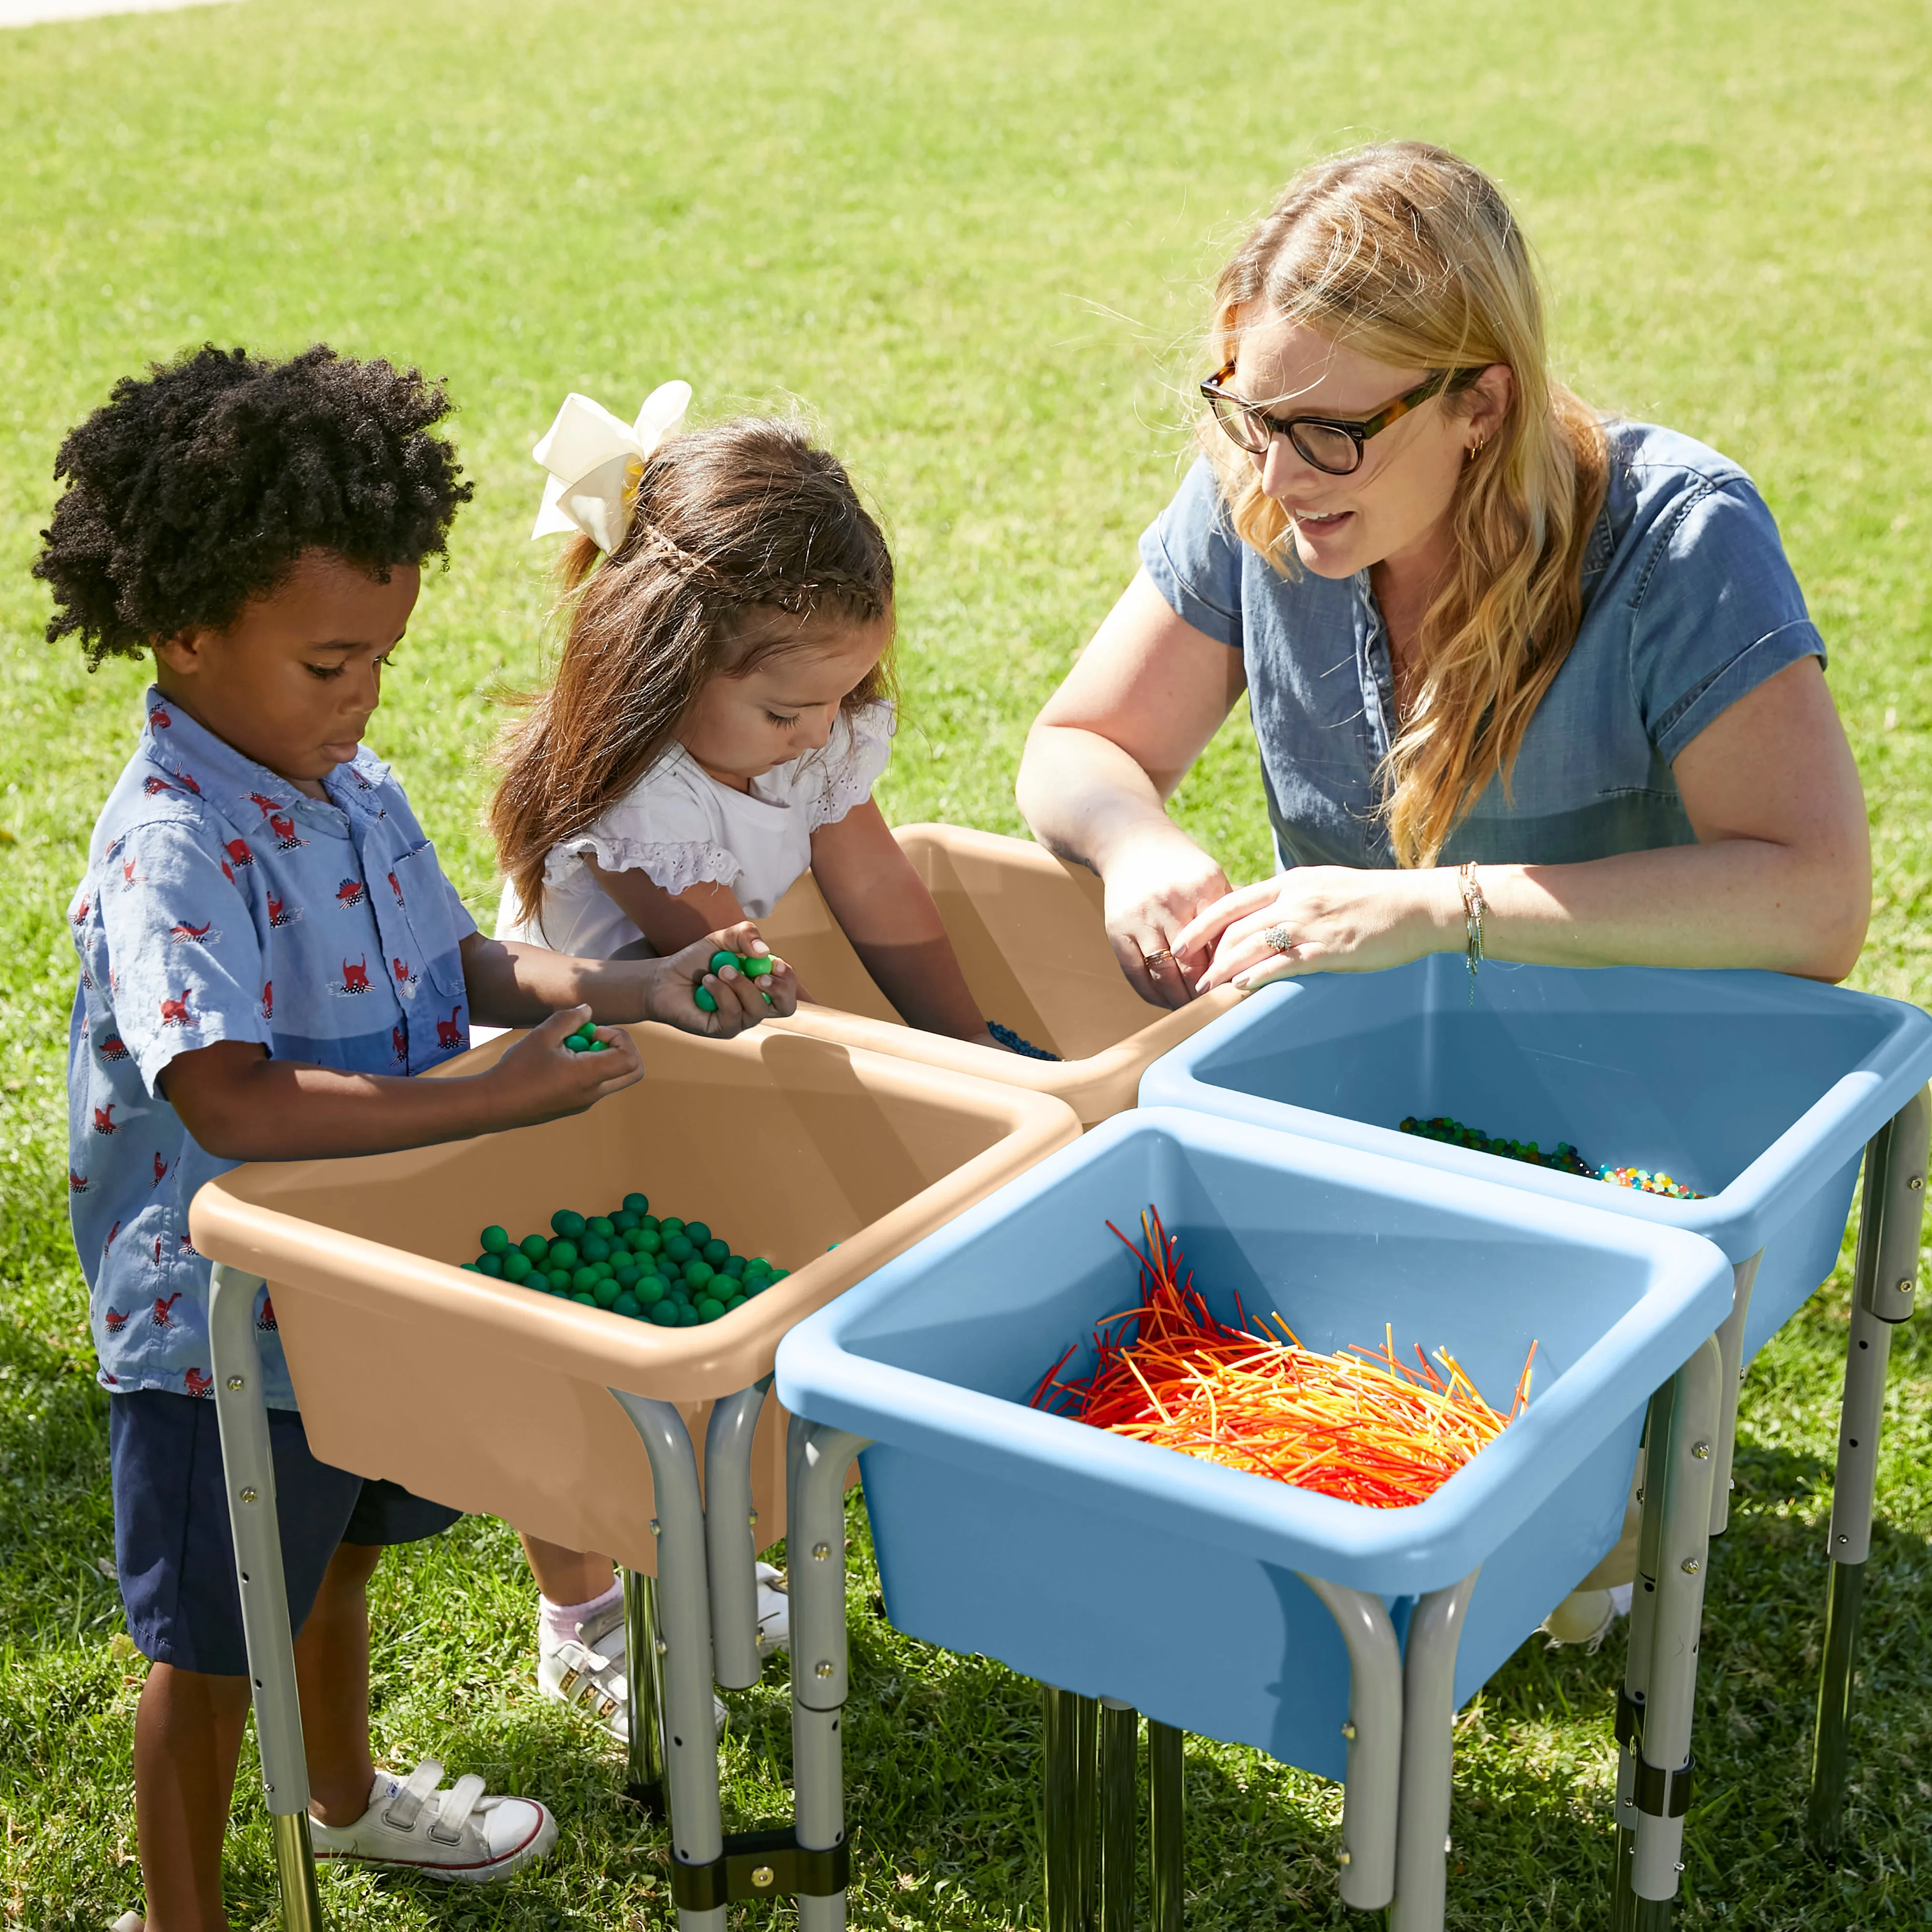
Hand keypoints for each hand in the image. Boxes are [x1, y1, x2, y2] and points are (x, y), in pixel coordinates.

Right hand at [485, 1006, 645, 1124]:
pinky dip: (587, 1067)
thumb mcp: (542, 1035)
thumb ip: (569, 1019)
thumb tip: (588, 1011)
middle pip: (632, 1071)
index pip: (631, 1059)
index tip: (593, 1033)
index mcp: (589, 1076)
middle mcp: (593, 1093)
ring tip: (567, 1047)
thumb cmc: (516, 1070)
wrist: (494, 1104)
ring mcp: (585, 1102)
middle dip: (619, 1047)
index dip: (620, 1038)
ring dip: (599, 1056)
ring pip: (612, 1076)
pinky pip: (595, 1083)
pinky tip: (557, 1060)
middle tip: (590, 1039)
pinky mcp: (574, 1105)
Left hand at [640, 924, 799, 1034]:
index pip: (788, 986)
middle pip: (786, 1007)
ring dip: (740, 984)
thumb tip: (765, 951)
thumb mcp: (721, 940)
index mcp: (761, 983)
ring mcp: (740, 1019)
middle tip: (760, 975)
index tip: (775, 963)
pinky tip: (707, 982)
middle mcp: (755, 1003)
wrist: (664, 979)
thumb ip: (744, 935)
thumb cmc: (694, 963)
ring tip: (720, 970)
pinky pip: (733, 1014)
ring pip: (757, 1009)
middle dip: (779, 989)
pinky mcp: (723, 1029)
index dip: (788, 977)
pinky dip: (721, 992)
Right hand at [1098, 828, 1233, 1009]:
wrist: (1131, 842)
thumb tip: (1258, 954)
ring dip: (1180, 1000)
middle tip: (1219, 1011)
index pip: (1222, 945)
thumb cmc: (1181, 867)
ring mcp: (1141, 917)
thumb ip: (1231, 913)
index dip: (1231, 974)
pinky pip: (1135, 973)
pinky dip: (1152, 994)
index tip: (1240, 994)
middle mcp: (1171, 902)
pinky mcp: (1117, 929)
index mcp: (1203, 888)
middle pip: (1193, 965)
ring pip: (1165, 974)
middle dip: (1206, 994)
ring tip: (1193, 1012)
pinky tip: (1165, 1001)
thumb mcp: (1211, 878)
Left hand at [1182, 866, 1457, 992]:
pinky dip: (1259, 974)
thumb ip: (1293, 900)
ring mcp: (1313, 923)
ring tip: (1206, 988)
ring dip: (1224, 968)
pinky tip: (1241, 987)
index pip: (1233, 901)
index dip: (1202, 923)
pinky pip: (1285, 962)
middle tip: (1189, 974)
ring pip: (1254, 945)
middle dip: (1207, 952)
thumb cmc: (1375, 901)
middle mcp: (1297, 899)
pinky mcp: (1331, 948)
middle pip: (1237, 926)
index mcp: (1292, 882)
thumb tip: (1265, 918)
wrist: (1420, 905)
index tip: (1182, 941)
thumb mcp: (1325, 887)